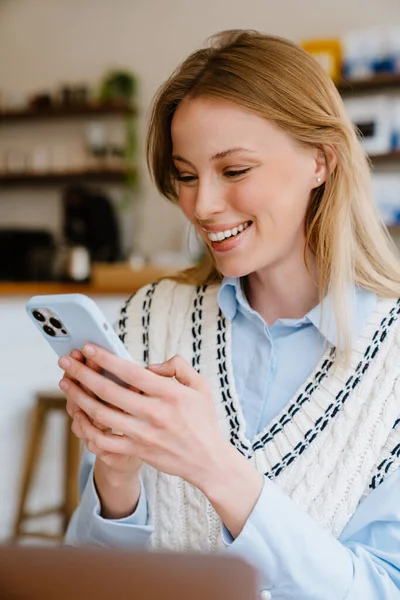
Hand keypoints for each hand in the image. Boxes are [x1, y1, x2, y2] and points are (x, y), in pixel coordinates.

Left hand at [58, 346, 228, 490]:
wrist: (207, 460)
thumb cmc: (203, 420)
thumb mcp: (200, 386)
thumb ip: (178, 367)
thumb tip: (150, 365)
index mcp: (168, 393)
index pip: (130, 372)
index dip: (106, 358)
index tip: (88, 348)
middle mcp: (153, 413)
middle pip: (108, 391)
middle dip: (83, 374)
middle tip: (66, 362)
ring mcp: (143, 434)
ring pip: (101, 415)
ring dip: (79, 398)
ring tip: (67, 384)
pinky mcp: (136, 450)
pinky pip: (104, 442)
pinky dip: (87, 429)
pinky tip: (78, 417)